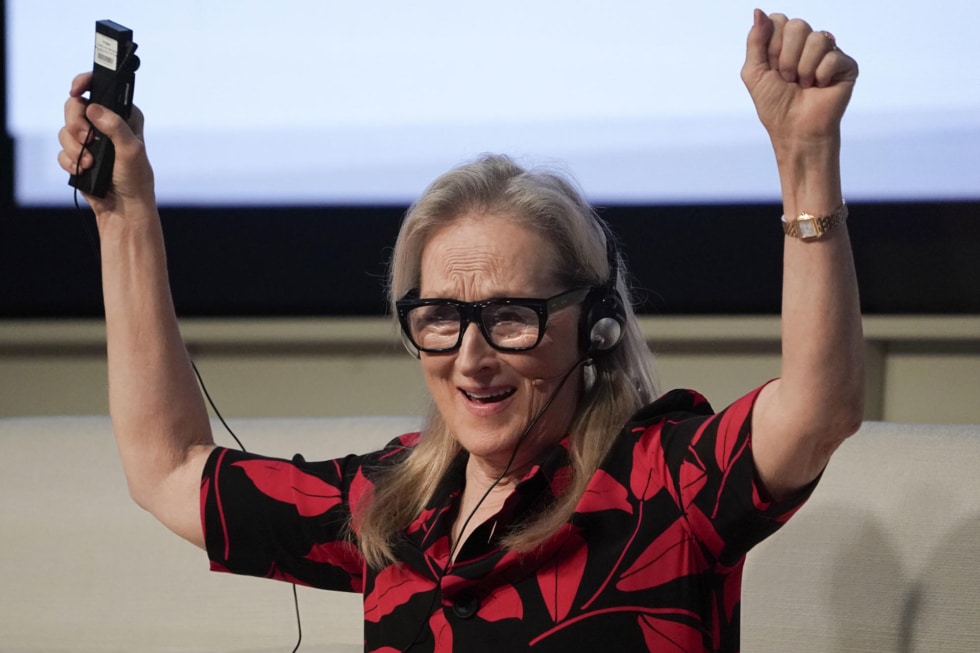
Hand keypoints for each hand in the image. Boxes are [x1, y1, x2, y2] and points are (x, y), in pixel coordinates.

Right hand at [57, 72, 154, 215]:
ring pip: (65, 129)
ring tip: (89, 163)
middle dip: (75, 123)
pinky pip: (61, 150)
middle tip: (86, 139)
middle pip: (74, 107)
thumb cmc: (135, 179)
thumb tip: (93, 109)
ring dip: (74, 147)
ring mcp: (90, 140)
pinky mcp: (78, 155)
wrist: (124, 208)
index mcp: (123, 116)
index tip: (76, 90)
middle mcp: (105, 124)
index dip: (85, 83)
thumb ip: (115, 127)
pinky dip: (69, 161)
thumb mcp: (132, 150)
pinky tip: (82, 170)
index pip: (101, 88)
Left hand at [741, 10, 858, 148]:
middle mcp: (807, 44)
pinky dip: (821, 76)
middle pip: (797, 25)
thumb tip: (758, 10)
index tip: (772, 68)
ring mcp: (828, 53)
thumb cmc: (775, 105)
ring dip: (803, 69)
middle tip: (788, 78)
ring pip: (817, 38)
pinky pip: (833, 57)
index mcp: (785, 43)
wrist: (795, 130)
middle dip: (786, 57)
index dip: (772, 45)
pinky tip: (820, 88)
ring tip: (803, 85)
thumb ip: (755, 41)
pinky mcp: (846, 65)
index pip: (778, 20)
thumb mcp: (755, 73)